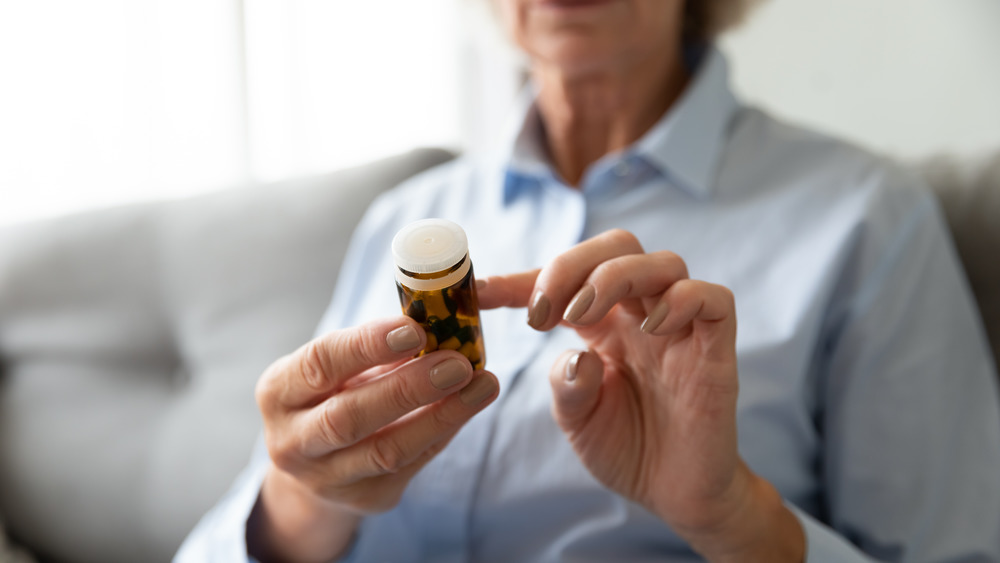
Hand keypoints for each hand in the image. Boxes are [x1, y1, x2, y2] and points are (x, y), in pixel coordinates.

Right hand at [249, 316, 498, 562]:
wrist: (316, 464)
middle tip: (457, 363)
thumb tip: (438, 322)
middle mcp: (292, 441)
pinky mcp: (365, 499)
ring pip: (386, 451)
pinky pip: (412, 464)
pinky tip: (470, 406)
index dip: (368, 345)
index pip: (320, 363)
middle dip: (409, 387)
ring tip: (481, 385)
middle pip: (350, 416)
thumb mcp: (339, 366)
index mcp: (278, 392)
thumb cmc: (335, 393)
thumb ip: (377, 347)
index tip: (415, 328)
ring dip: (440, 415)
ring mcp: (326, 477)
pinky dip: (444, 431)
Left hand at [478, 229, 802, 561]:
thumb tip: (575, 354)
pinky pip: (715, 300)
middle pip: (619, 247)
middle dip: (572, 264)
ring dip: (613, 276)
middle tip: (541, 310)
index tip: (479, 293)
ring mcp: (682, 329)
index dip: (521, 279)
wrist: (677, 496)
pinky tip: (651, 328)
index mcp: (605, 324)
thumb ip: (566, 384)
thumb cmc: (628, 449)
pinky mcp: (717, 351)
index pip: (566, 279)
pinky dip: (682, 299)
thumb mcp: (577, 419)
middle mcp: (642, 315)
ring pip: (664, 262)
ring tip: (579, 316)